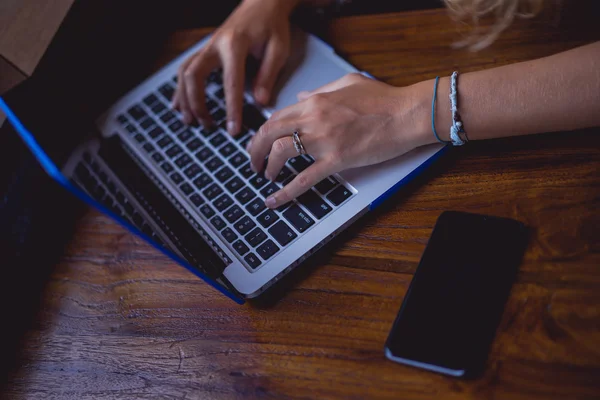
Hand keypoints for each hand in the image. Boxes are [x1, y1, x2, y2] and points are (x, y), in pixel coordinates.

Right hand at [172, 0, 298, 134]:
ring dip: (185, 99)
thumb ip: (268, 75)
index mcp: (235, 44)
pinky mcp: (205, 50)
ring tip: (190, 122)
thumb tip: (260, 102)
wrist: (262, 4)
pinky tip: (179, 106)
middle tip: (208, 126)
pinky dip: (180, 89)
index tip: (233, 129)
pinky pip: (185, 69)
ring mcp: (207, 47)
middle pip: (194, 76)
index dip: (232, 109)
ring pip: (185, 73)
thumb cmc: (271, 25)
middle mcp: (215, 45)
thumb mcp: (278, 49)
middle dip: (198, 104)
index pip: (231, 83)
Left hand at [247, 73, 433, 208]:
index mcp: (315, 101)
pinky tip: (274, 200)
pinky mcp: (337, 160)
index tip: (261, 142)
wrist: (407, 113)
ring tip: (266, 176)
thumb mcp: (347, 83)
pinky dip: (285, 192)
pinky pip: (304, 179)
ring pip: (281, 153)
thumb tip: (302, 97)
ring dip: (268, 166)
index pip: (277, 117)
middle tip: (254, 162)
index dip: (264, 132)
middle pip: (270, 133)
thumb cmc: (383, 99)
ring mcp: (324, 140)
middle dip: (256, 149)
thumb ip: (321, 91)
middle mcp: (313, 119)